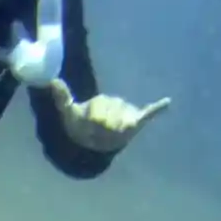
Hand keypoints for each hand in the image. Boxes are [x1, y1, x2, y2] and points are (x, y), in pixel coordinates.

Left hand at [47, 81, 171, 153]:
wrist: (91, 141)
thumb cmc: (80, 125)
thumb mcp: (69, 113)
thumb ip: (62, 98)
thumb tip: (52, 80)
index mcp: (100, 101)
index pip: (98, 112)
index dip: (91, 123)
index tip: (87, 128)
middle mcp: (115, 102)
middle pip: (109, 119)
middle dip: (101, 131)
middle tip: (97, 135)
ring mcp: (126, 111)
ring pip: (123, 122)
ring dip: (114, 133)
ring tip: (108, 136)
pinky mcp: (137, 119)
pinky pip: (148, 112)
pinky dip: (158, 108)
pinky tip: (167, 102)